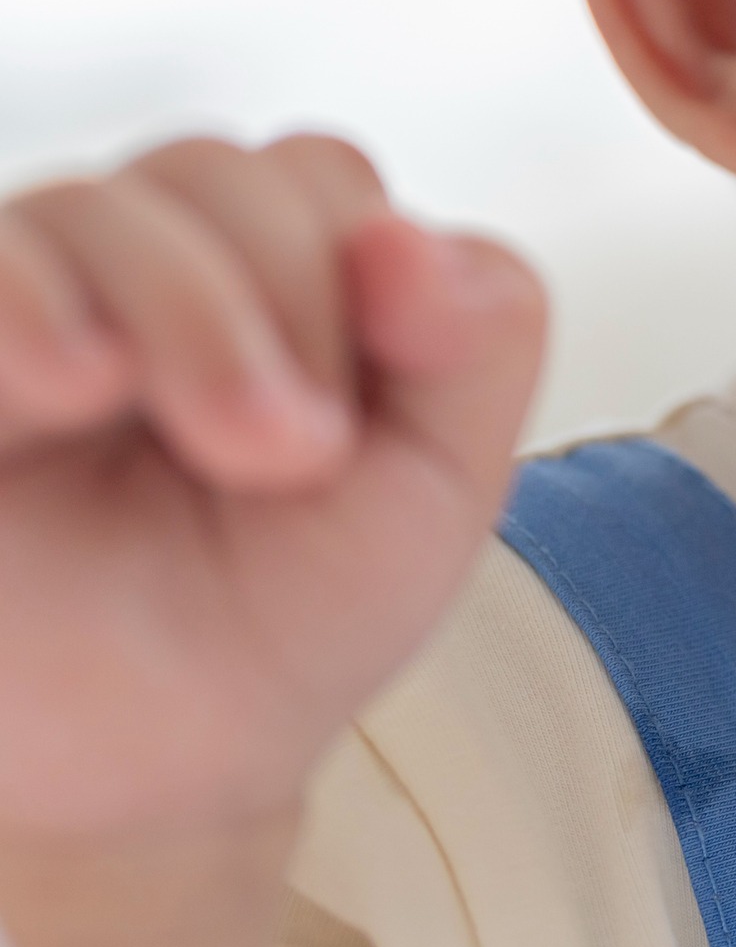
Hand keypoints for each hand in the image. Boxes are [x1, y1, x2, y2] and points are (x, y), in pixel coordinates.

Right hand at [0, 134, 545, 841]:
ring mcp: (35, 305)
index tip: (361, 423)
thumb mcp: (440, 483)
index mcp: (277, 268)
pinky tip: (76, 381)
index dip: (367, 274)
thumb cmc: (286, 612)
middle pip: (222, 174)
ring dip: (184, 309)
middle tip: (292, 456)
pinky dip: (30, 301)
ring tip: (218, 442)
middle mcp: (145, 260)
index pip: (323, 181)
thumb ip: (480, 336)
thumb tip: (406, 236)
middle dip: (284, 302)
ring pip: (102, 205)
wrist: (141, 772)